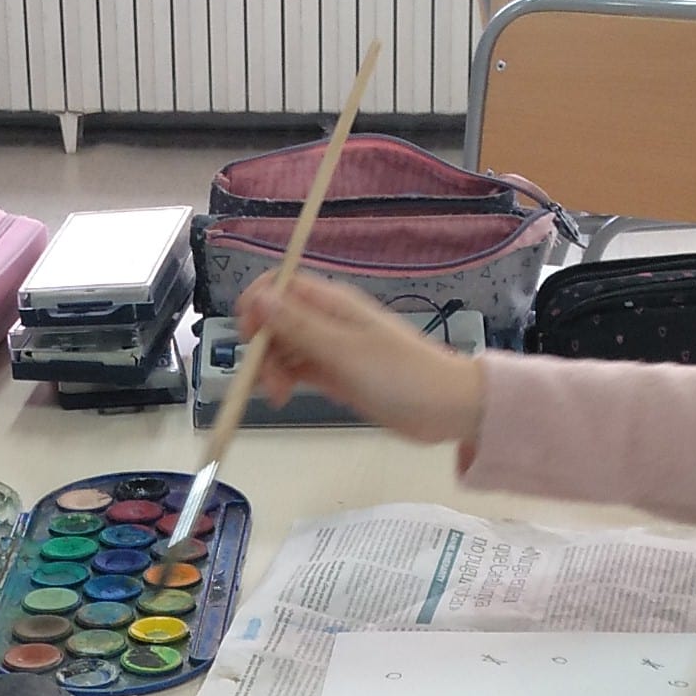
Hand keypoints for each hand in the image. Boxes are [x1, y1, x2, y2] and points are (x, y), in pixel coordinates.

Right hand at [237, 273, 489, 447]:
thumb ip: (299, 326)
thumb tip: (258, 297)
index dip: (256, 306)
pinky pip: (298, 369)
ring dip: (272, 369)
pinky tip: (285, 398)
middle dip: (262, 347)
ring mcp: (331, 348)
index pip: (278, 286)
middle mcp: (327, 320)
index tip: (249, 338)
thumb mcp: (344, 351)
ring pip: (283, 347)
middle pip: (274, 320)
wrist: (445, 408)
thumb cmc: (400, 375)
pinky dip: (286, 381)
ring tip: (280, 397)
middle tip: (267, 381)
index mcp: (331, 302)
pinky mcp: (335, 374)